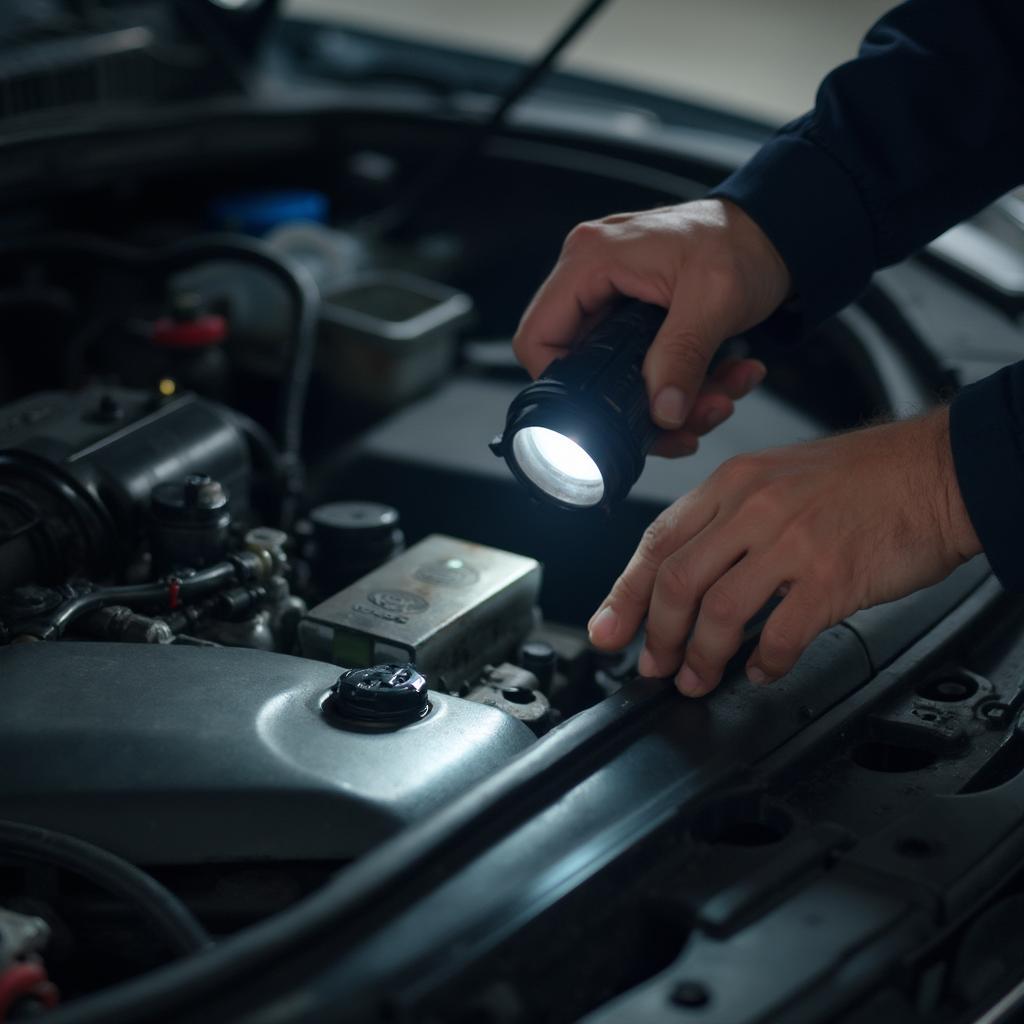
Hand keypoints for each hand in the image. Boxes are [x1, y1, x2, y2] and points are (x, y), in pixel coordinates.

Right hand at [512, 199, 790, 454]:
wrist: (777, 231)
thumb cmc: (744, 242)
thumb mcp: (715, 299)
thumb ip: (683, 357)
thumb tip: (662, 414)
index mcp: (591, 260)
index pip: (538, 337)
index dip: (561, 386)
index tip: (605, 416)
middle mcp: (593, 278)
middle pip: (582, 367)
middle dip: (636, 406)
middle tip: (683, 423)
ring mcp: (613, 299)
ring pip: (617, 376)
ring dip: (670, 402)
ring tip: (720, 399)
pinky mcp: (636, 318)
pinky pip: (644, 368)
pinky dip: (683, 386)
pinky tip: (727, 379)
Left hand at [587, 409, 981, 695]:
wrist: (938, 471)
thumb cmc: (863, 477)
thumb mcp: (777, 475)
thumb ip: (729, 519)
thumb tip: (688, 576)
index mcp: (733, 483)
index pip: (657, 541)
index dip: (625, 592)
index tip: (607, 628)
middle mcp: (754, 508)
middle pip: (676, 582)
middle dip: (656, 635)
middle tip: (653, 666)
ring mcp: (792, 542)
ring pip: (718, 612)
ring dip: (701, 657)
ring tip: (697, 679)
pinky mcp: (832, 577)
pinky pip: (781, 635)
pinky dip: (765, 663)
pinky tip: (763, 670)